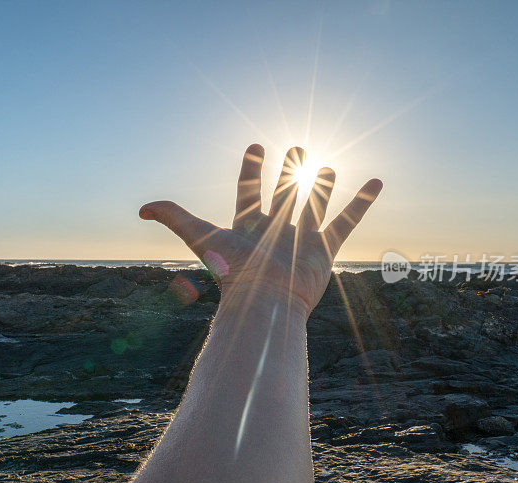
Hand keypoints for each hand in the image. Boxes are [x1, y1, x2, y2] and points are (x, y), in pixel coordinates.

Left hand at [140, 144, 382, 314]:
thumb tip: (141, 208)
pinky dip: (362, 203)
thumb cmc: (234, 271)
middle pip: (283, 194)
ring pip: (313, 205)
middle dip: (288, 171)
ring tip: (327, 167)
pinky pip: (347, 221)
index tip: (256, 146)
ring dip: (320, 186)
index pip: (248, 190)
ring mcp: (301, 238)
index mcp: (247, 225)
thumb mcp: (201, 237)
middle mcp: (275, 229)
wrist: (266, 301)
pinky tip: (376, 182)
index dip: (250, 169)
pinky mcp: (324, 249)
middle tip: (296, 148)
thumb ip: (174, 218)